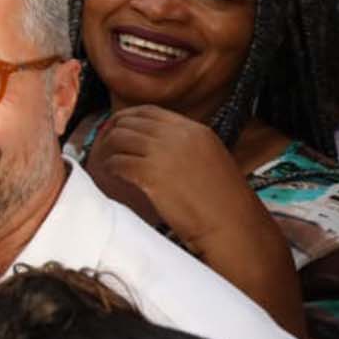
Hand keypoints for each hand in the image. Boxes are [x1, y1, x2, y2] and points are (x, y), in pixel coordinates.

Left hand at [83, 106, 267, 248]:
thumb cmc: (224, 202)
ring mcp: (163, 154)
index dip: (128, 117)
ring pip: (120, 139)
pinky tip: (112, 174)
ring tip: (108, 161)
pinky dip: (110, 167)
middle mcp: (178, 136)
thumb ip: (184, 145)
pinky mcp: (150, 175)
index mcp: (194, 130)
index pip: (149, 111)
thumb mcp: (210, 158)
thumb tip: (154, 143)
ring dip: (109, 150)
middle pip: (130, 123)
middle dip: (113, 132)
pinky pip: (118, 163)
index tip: (117, 126)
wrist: (232, 226)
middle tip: (105, 145)